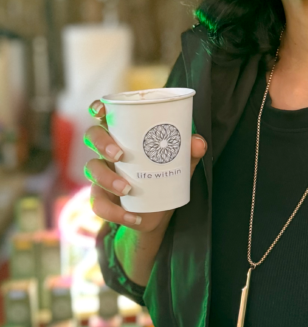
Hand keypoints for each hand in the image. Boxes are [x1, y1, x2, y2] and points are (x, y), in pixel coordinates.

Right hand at [83, 99, 206, 232]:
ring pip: (91, 169)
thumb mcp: (180, 165)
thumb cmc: (165, 176)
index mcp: (124, 135)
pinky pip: (98, 204)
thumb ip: (189, 152)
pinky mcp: (102, 197)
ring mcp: (102, 174)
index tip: (101, 110)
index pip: (105, 115)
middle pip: (92, 136)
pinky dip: (114, 212)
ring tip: (128, 188)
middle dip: (101, 142)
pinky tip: (133, 218)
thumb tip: (198, 143)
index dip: (98, 108)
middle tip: (119, 155)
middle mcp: (108, 151)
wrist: (158, 213)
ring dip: (107, 178)